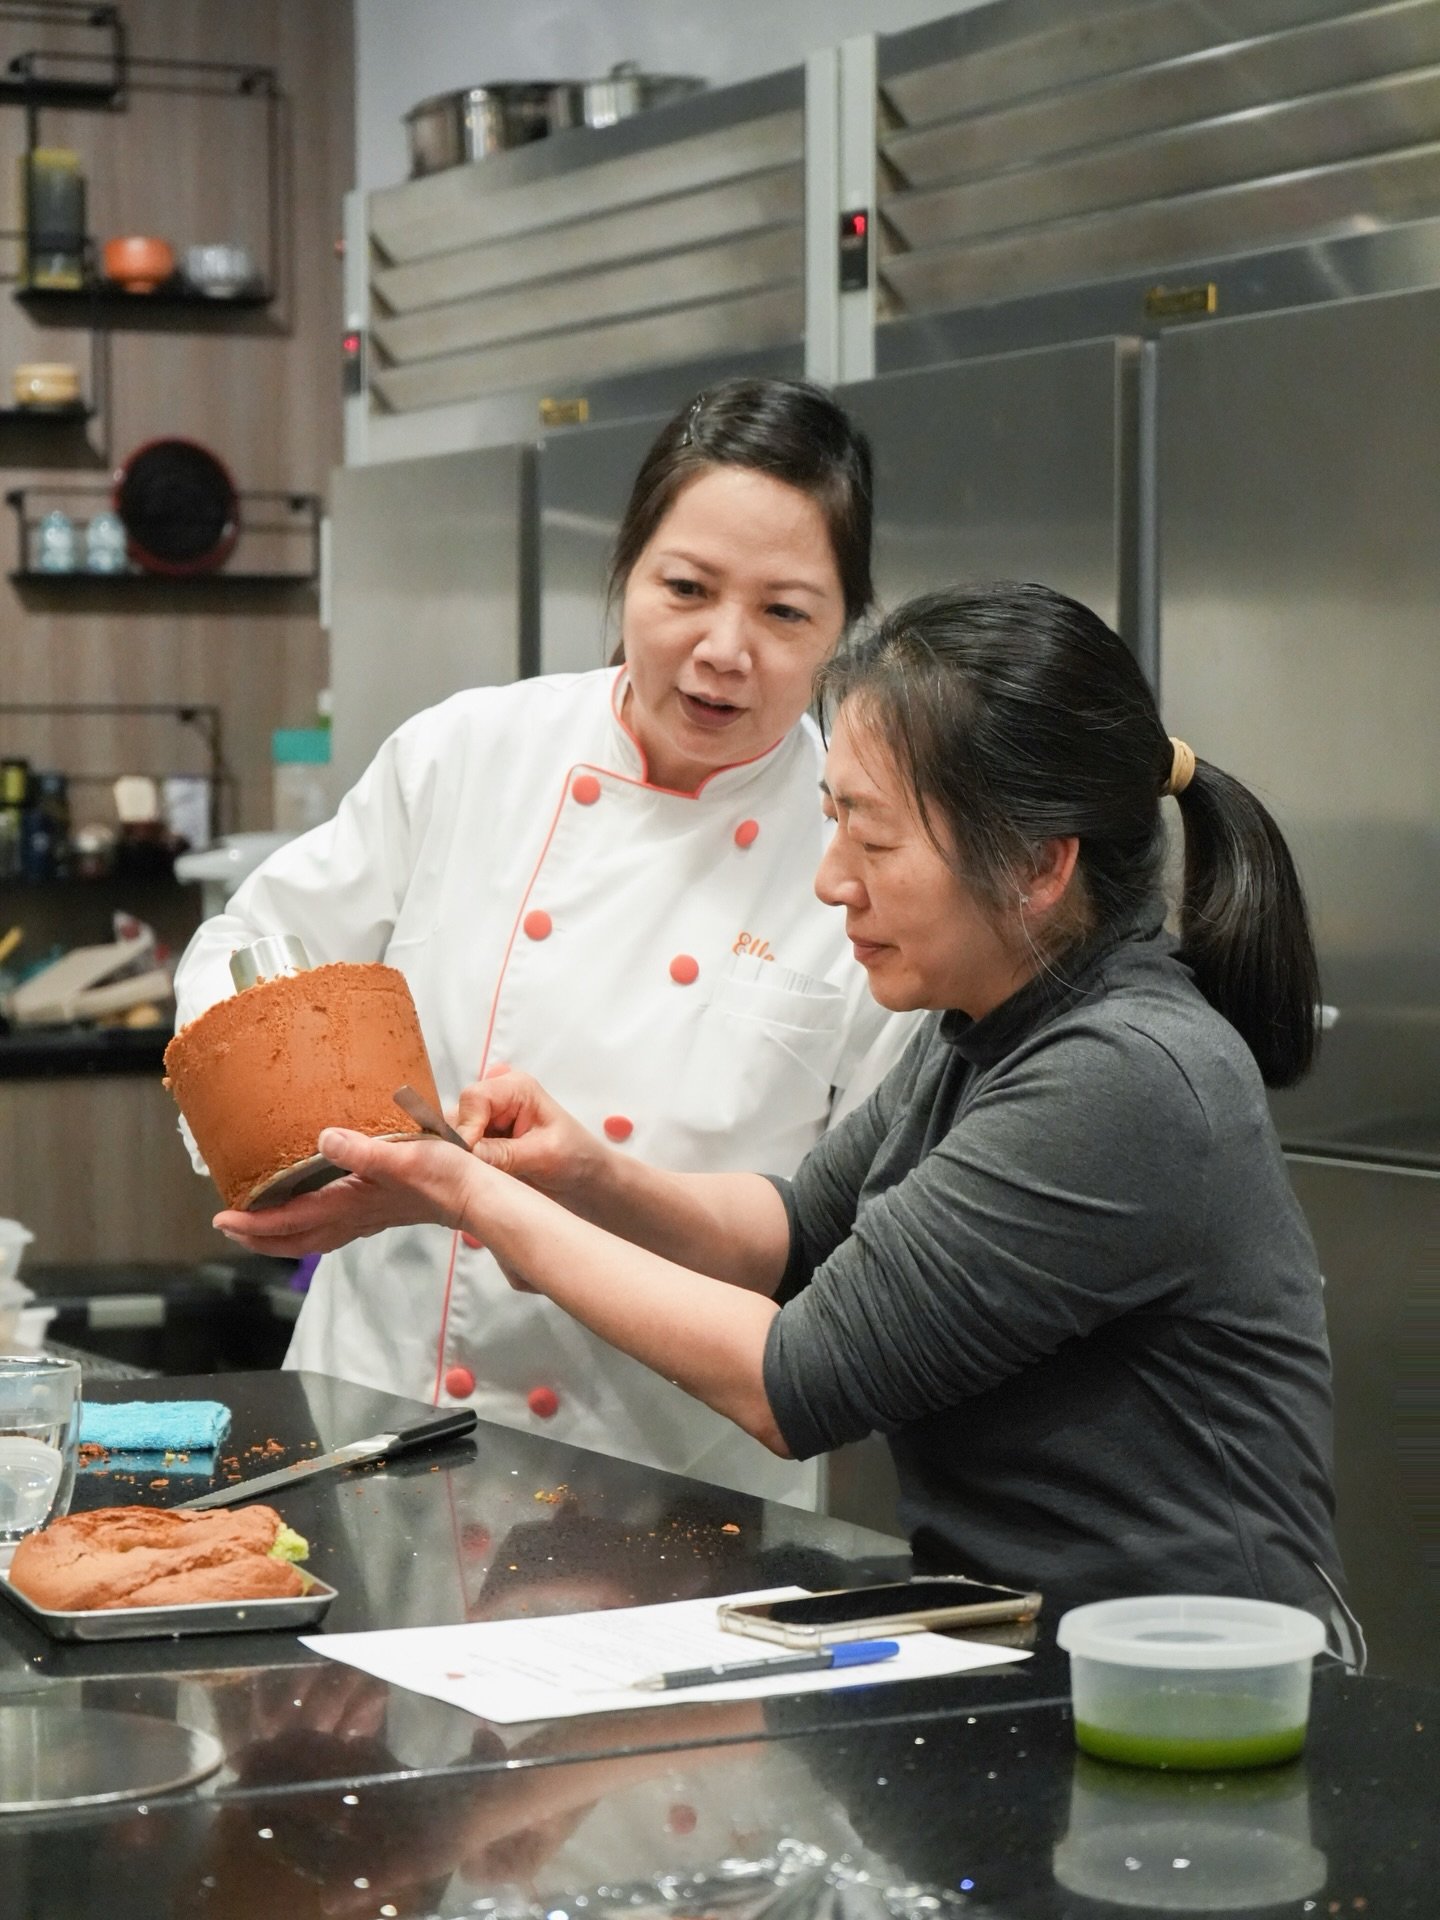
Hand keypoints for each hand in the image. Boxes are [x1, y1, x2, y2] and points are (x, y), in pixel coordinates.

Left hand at [214, 1130, 492, 1257]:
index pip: (292, 1220)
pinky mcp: (377, 1209)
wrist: (478, 1193)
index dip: (254, 1223)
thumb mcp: (404, 1155)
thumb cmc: (447, 1174)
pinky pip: (330, 1226)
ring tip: (254, 1224)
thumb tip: (322, 1140)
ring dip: (279, 1235)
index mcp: (352, 1203)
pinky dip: (306, 1225)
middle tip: (227, 1226)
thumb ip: (363, 1150)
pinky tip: (307, 1210)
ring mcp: (365, 1216)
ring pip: (311, 1236)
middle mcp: (354, 1216)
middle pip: (295, 1239)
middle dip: (258, 1237)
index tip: (223, 1218)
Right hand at [453, 1066, 606, 1202]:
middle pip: (459, 1114)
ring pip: (453, 1135)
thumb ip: (503, 1153)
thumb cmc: (575, 1157)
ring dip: (462, 1157)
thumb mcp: (543, 1154)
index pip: (474, 1098)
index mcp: (516, 1088)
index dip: (467, 1127)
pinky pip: (459, 1151)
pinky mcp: (482, 1141)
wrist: (584, 1179)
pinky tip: (475, 1179)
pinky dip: (464, 1166)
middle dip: (462, 1144)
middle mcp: (497, 1099)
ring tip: (479, 1177)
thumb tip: (466, 1155)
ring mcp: (487, 1121)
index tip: (470, 1156)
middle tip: (473, 1171)